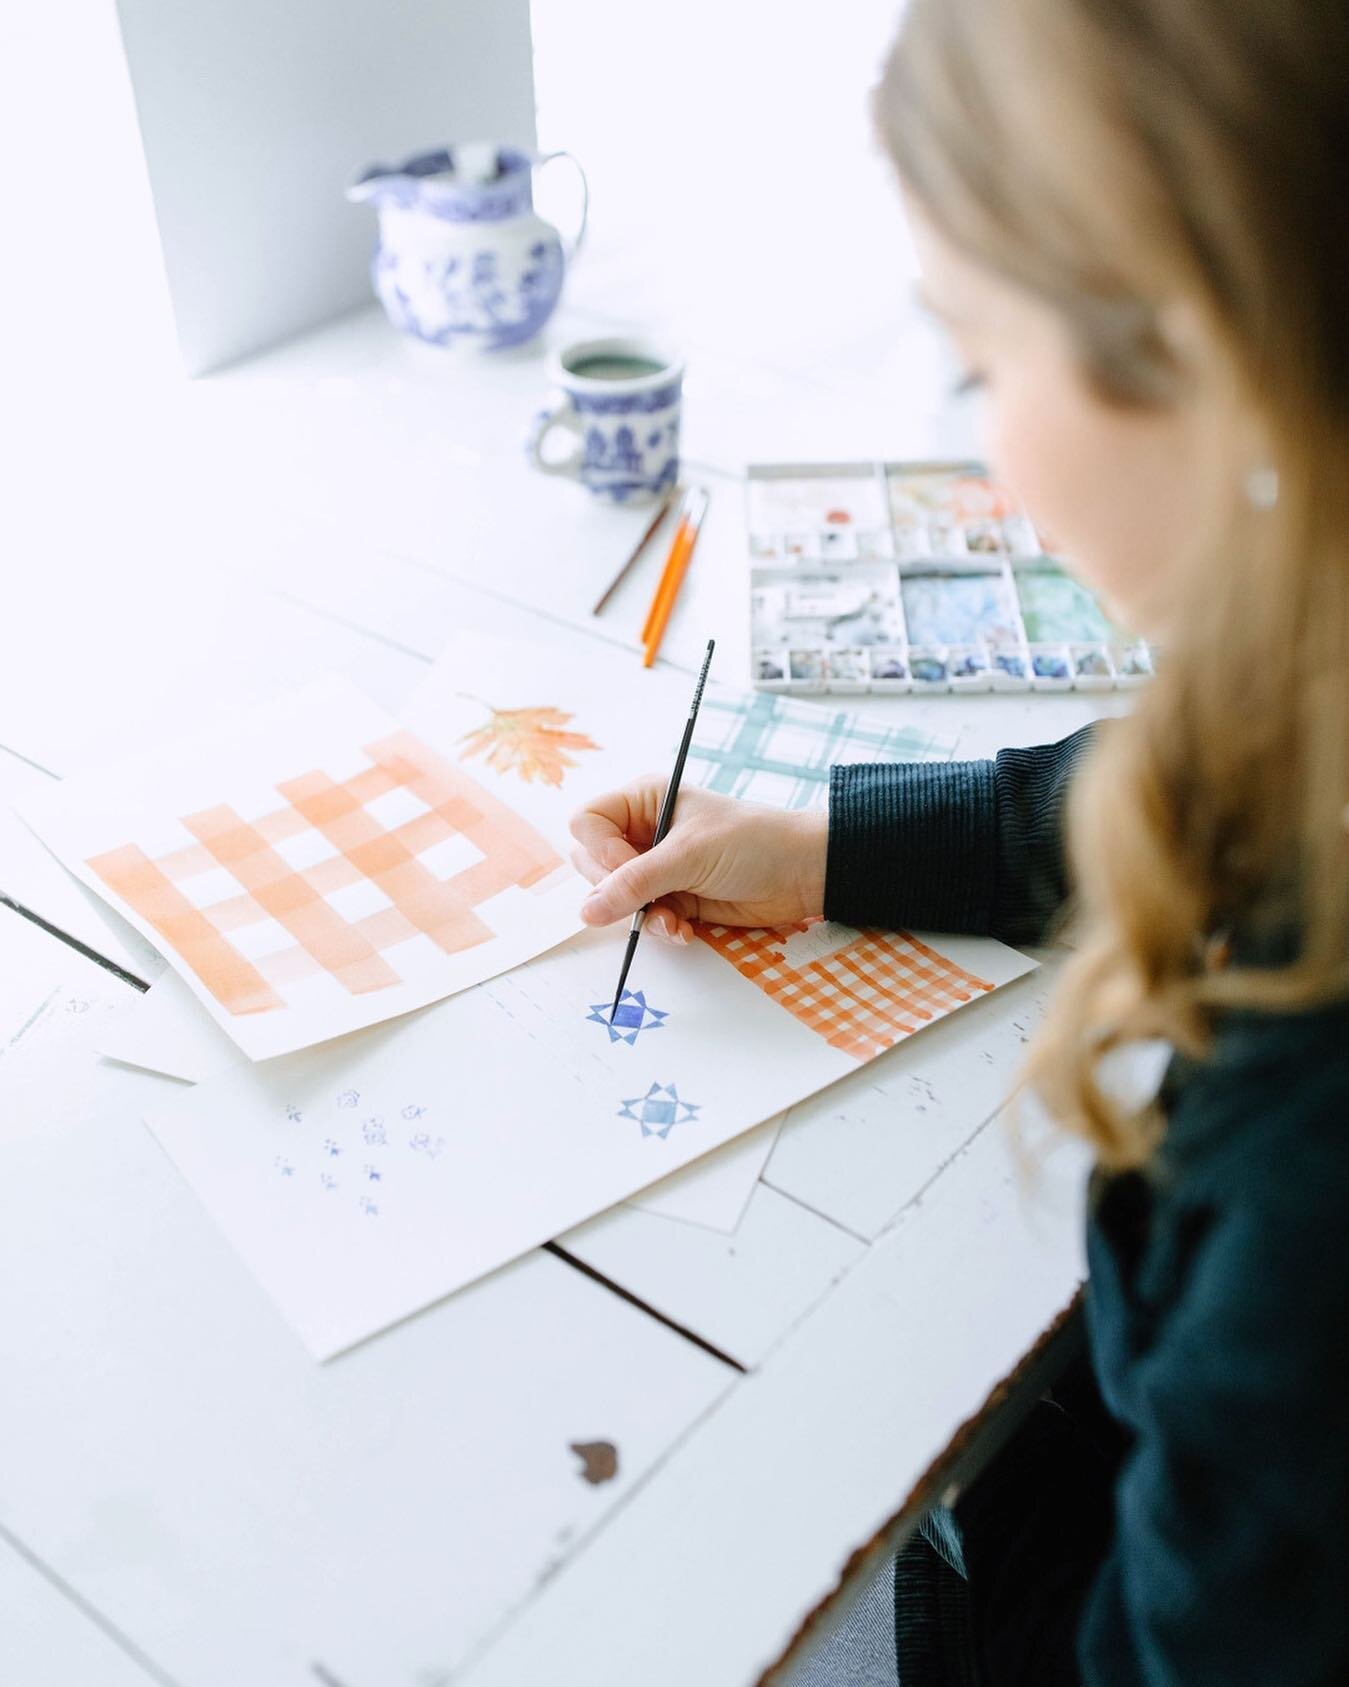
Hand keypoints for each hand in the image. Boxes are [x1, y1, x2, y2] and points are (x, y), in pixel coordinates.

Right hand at [569, 777, 827, 942]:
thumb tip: (586, 911)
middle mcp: (644, 831)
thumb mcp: (689, 855)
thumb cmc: (751, 843)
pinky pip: (644, 918)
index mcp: (644, 800)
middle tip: (648, 898)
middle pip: (593, 863)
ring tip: (672, 922)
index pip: (588, 823)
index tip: (627, 868)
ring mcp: (658, 867)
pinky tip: (684, 931)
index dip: (599, 850)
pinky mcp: (674, 898)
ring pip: (616, 898)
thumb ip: (635, 882)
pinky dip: (660, 928)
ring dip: (641, 916)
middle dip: (617, 890)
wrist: (802, 874)